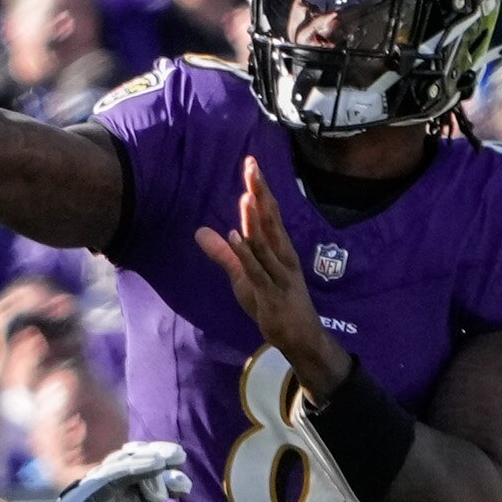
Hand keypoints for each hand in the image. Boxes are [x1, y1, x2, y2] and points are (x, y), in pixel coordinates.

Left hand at [31, 439, 190, 501]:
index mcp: (86, 496)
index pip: (111, 476)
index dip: (133, 467)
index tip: (155, 464)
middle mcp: (105, 489)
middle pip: (128, 464)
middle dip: (150, 457)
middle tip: (175, 455)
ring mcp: (123, 495)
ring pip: (144, 473)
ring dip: (163, 468)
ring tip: (182, 473)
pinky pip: (154, 490)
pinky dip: (168, 486)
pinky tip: (183, 488)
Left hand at [196, 155, 348, 393]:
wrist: (302, 338)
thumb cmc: (275, 304)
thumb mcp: (244, 277)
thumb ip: (223, 254)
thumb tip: (199, 231)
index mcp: (278, 249)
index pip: (268, 213)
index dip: (259, 188)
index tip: (251, 162)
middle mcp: (282, 256)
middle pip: (270, 219)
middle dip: (261, 192)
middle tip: (252, 165)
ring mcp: (279, 275)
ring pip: (265, 243)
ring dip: (255, 219)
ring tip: (246, 195)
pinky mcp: (272, 295)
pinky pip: (258, 272)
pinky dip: (246, 254)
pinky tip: (235, 237)